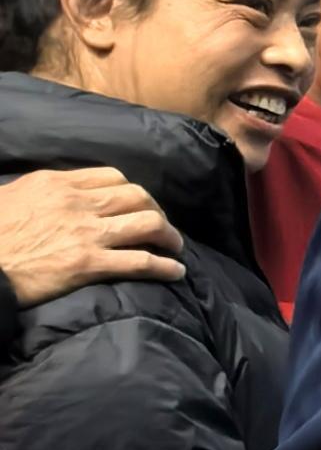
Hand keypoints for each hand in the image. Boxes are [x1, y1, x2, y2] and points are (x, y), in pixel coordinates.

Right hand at [0, 166, 183, 306]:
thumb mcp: (13, 196)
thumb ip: (44, 192)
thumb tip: (63, 194)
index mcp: (57, 183)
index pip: (113, 177)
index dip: (133, 191)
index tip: (139, 204)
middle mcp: (77, 203)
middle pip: (138, 197)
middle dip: (157, 211)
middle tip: (161, 227)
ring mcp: (86, 234)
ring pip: (148, 223)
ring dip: (169, 236)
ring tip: (174, 247)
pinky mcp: (88, 264)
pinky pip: (140, 262)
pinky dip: (165, 267)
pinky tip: (175, 272)